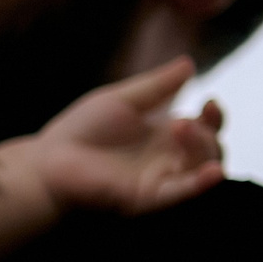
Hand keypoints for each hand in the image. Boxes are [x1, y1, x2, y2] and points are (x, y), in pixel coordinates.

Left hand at [2, 56, 224, 216]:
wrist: (48, 159)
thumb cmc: (81, 130)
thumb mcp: (122, 100)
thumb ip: (156, 86)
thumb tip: (189, 63)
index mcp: (165, 135)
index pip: (206, 127)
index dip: (214, 116)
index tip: (209, 101)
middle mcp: (169, 159)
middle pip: (210, 149)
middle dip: (206, 132)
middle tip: (181, 121)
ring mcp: (161, 179)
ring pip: (202, 169)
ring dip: (202, 149)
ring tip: (181, 128)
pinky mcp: (148, 198)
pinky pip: (182, 194)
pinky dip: (201, 184)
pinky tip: (214, 172)